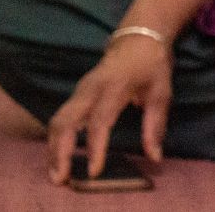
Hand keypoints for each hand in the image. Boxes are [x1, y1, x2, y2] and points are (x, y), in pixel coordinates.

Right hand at [46, 33, 171, 184]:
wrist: (138, 37)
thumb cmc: (152, 65)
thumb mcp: (161, 92)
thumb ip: (155, 125)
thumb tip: (155, 157)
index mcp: (114, 87)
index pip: (100, 121)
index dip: (95, 147)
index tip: (94, 171)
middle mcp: (91, 88)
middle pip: (66, 121)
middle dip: (60, 151)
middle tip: (61, 178)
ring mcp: (81, 90)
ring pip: (58, 120)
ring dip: (53, 147)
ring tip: (56, 173)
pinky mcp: (77, 93)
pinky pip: (61, 117)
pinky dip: (56, 138)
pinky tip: (58, 156)